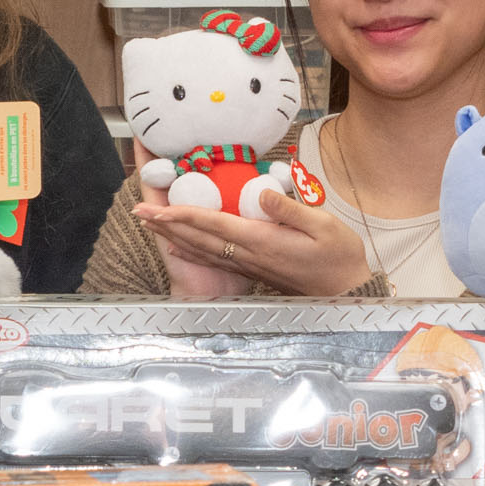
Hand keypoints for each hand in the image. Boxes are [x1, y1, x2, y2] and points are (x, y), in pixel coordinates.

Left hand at [136, 188, 373, 296]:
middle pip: (199, 237)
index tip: (159, 207)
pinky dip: (192, 250)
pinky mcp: (252, 269)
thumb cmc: (339, 257)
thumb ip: (290, 210)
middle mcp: (247, 255)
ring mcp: (248, 264)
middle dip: (167, 224)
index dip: (184, 214)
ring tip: (150, 224)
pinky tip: (178, 246)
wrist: (345, 292)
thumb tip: (263, 192)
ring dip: (173, 236)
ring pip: (202, 248)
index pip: (214, 224)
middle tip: (139, 212)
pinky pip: (214, 258)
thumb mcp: (323, 226)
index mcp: (261, 241)